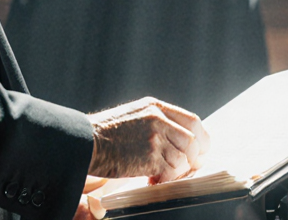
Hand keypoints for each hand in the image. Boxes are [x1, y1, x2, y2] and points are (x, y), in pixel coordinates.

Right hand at [87, 97, 210, 183]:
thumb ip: (155, 121)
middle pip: (193, 140)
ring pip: (183, 158)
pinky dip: (165, 179)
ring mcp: (155, 137)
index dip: (202, 138)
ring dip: (176, 171)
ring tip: (161, 174)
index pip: (192, 120)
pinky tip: (151, 180)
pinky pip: (170, 171)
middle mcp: (158, 119)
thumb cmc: (105, 133)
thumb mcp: (133, 115)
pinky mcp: (150, 156)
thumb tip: (178, 139)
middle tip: (188, 168)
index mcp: (155, 107)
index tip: (202, 150)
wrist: (86, 142)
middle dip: (195, 158)